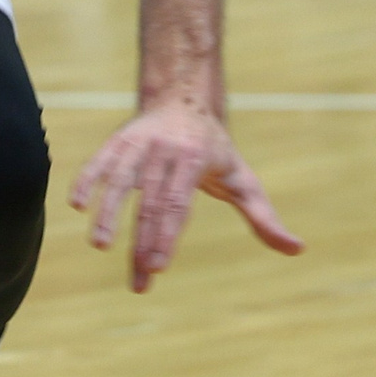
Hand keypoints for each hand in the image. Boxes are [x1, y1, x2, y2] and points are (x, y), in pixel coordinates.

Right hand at [70, 102, 302, 293]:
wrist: (184, 97)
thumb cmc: (216, 149)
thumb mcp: (243, 179)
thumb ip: (264, 217)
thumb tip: (298, 249)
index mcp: (197, 159)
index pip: (178, 203)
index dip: (167, 235)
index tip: (159, 267)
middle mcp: (166, 149)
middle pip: (151, 201)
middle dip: (143, 241)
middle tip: (140, 279)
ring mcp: (140, 143)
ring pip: (121, 179)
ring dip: (108, 213)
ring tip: (100, 244)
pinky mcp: (118, 140)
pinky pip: (100, 160)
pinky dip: (86, 179)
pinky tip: (76, 205)